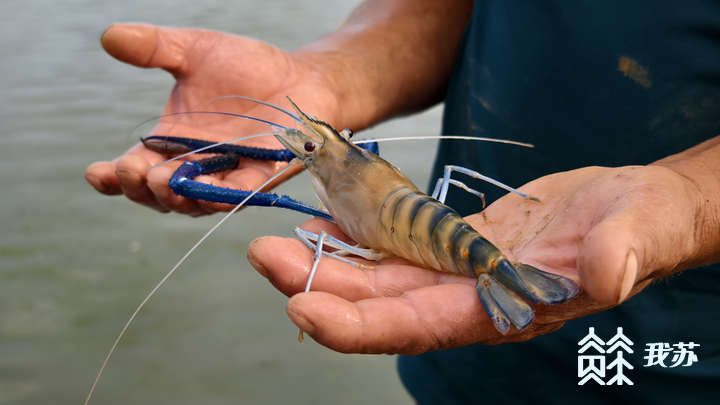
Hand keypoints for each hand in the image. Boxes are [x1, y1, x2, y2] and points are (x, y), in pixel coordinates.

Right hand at [85, 23, 343, 215]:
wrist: (299, 75)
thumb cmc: (247, 67)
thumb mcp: (194, 51)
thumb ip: (154, 47)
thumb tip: (109, 36)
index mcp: (172, 143)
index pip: (134, 168)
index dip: (112, 177)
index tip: (96, 174)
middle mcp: (195, 166)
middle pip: (158, 192)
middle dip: (141, 187)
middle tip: (134, 172)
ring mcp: (227, 175)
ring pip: (194, 201)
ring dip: (176, 197)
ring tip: (162, 183)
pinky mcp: (262, 177)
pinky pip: (239, 195)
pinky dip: (222, 196)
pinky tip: (208, 193)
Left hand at [247, 165, 702, 353]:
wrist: (634, 210)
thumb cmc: (643, 226)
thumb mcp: (638, 234)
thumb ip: (620, 256)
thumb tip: (602, 275)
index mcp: (501, 310)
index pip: (418, 327)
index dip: (360, 325)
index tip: (305, 309)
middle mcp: (467, 299)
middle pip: (381, 305)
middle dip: (320, 288)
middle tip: (267, 258)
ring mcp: (456, 271)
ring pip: (379, 276)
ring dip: (327, 262)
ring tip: (276, 242)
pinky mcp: (454, 242)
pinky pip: (396, 245)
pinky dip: (358, 236)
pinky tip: (324, 221)